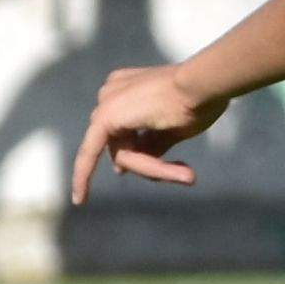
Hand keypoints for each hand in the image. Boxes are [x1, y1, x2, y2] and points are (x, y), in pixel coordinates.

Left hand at [70, 62, 227, 200]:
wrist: (204, 85)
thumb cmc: (197, 102)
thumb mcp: (172, 128)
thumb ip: (151, 144)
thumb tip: (135, 162)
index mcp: (126, 88)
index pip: (122, 128)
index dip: (126, 149)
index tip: (119, 171)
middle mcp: (112, 92)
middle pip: (120, 142)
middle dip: (147, 163)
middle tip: (185, 175)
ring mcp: (107, 102)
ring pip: (121, 152)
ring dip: (150, 167)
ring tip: (184, 173)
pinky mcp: (105, 117)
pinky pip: (110, 155)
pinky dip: (89, 178)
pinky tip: (80, 199)